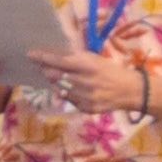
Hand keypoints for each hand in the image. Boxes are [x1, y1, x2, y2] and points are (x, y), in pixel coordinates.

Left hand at [29, 48, 143, 114]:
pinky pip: (69, 100)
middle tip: (44, 68)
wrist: (130, 91)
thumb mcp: (95, 60)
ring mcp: (84, 96)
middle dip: (47, 71)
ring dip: (57, 83)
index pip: (58, 61)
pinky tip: (76, 90)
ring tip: (65, 79)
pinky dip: (68, 94)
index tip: (30, 54)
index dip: (43, 57)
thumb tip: (54, 56)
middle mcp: (84, 81)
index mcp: (87, 65)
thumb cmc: (111, 71)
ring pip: (59, 89)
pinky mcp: (86, 108)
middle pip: (54, 76)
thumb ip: (76, 59)